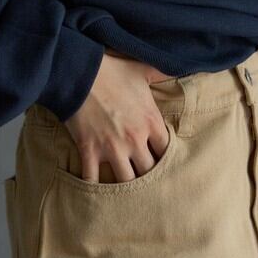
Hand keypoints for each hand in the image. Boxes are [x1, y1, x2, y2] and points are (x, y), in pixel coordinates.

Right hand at [63, 53, 171, 183]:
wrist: (78, 73)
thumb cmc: (111, 71)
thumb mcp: (142, 69)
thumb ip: (163, 71)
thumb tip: (179, 65)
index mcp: (150, 122)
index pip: (168, 152)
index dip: (166, 158)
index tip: (160, 160)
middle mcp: (135, 140)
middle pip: (150, 171)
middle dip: (149, 176)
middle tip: (145, 179)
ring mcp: (112, 148)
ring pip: (127, 181)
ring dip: (127, 185)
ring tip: (127, 190)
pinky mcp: (90, 151)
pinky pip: (93, 179)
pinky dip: (94, 187)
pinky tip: (96, 192)